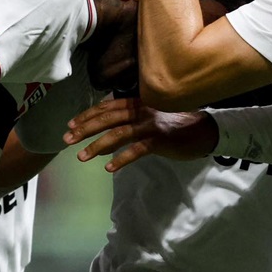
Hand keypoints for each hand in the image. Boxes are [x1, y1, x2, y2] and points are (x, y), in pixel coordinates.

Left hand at [63, 97, 218, 171]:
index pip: (107, 106)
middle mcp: (141, 110)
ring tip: (82, 156)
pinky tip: (109, 168)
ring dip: (97, 145)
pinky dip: (122, 159)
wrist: (204, 129)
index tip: (70, 124)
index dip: (87, 115)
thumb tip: (107, 127)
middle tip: (67, 139)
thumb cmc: (175, 122)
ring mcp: (150, 125)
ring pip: (118, 134)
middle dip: (85, 129)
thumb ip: (131, 116)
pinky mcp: (160, 140)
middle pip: (108, 118)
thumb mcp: (151, 114)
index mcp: (138, 102)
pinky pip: (137, 150)